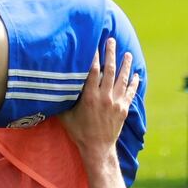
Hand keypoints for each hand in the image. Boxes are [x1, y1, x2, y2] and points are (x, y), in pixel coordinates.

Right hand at [59, 38, 139, 154]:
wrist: (97, 147)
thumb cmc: (78, 131)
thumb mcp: (66, 115)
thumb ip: (63, 101)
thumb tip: (51, 90)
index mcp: (89, 97)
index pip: (92, 72)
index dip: (93, 57)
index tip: (93, 45)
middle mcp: (104, 97)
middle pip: (109, 70)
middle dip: (110, 54)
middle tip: (110, 41)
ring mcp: (116, 102)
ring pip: (122, 79)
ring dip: (125, 65)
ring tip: (127, 53)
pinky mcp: (123, 109)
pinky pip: (130, 92)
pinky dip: (133, 82)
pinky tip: (135, 75)